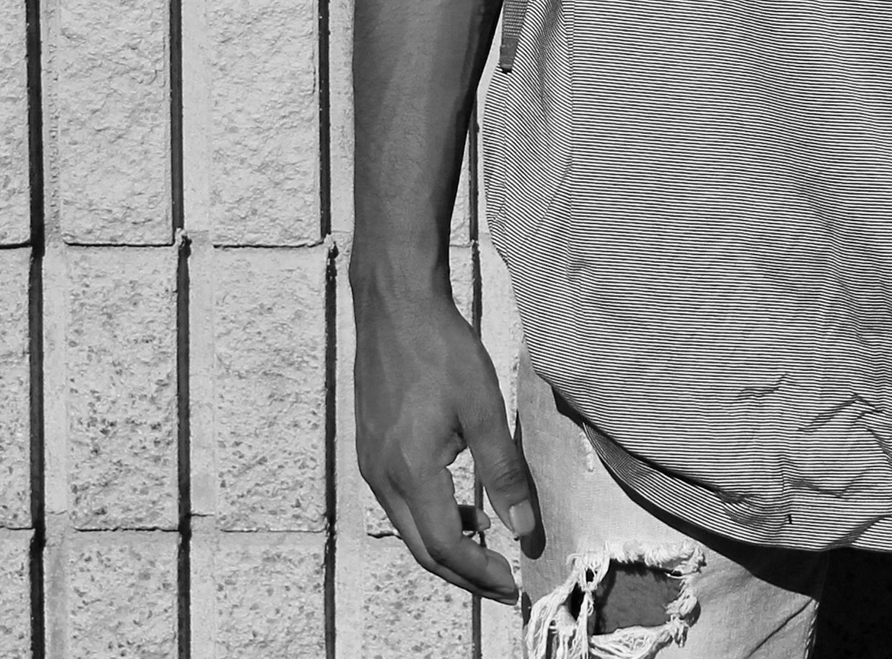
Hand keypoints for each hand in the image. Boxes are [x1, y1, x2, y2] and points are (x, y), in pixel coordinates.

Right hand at [351, 278, 539, 599]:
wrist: (394, 305)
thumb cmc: (441, 349)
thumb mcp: (484, 408)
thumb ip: (503, 471)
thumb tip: (522, 529)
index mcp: (410, 471)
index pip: (444, 545)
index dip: (478, 572)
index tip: (512, 584)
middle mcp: (381, 476)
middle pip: (421, 548)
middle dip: (462, 573)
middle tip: (501, 585)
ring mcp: (370, 464)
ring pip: (408, 528)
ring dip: (446, 547)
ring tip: (487, 549)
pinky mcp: (369, 449)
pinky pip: (399, 504)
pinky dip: (430, 520)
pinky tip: (462, 508)